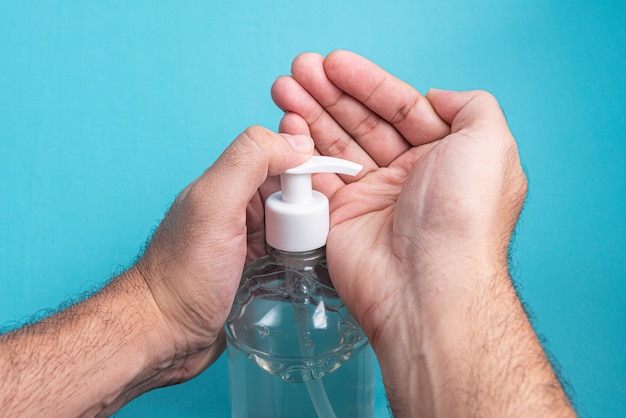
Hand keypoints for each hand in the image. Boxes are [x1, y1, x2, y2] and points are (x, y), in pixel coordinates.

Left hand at [0, 126, 314, 416]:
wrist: (165, 335)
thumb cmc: (184, 276)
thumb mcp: (214, 205)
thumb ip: (248, 161)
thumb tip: (295, 143)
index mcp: (230, 182)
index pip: (282, 156)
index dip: (308, 168)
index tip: (326, 191)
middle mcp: (239, 207)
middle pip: (294, 191)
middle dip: (314, 206)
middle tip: (318, 234)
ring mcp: (249, 239)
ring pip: (296, 222)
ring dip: (313, 233)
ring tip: (324, 253)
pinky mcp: (256, 269)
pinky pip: (290, 251)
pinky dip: (304, 256)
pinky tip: (313, 268)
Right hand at [272, 50, 520, 341]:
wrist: (428, 285)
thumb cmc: (463, 216)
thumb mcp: (490, 144)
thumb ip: (472, 107)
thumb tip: (438, 97)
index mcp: (443, 156)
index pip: (400, 107)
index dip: (367, 82)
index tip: (335, 64)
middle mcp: (408, 175)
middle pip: (363, 122)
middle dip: (331, 93)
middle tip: (301, 70)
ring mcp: (374, 197)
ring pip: (337, 145)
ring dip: (311, 113)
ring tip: (285, 87)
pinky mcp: (343, 218)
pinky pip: (317, 176)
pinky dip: (301, 151)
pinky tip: (288, 125)